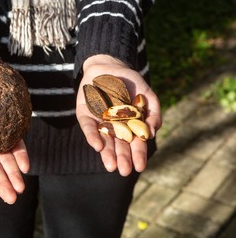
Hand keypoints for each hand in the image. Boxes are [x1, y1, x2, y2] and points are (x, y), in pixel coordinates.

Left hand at [76, 55, 161, 175]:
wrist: (108, 66)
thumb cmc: (130, 82)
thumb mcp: (147, 95)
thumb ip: (153, 112)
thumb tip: (152, 133)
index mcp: (130, 126)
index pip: (135, 144)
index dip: (138, 155)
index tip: (140, 167)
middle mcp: (114, 127)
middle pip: (119, 146)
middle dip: (122, 158)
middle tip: (124, 171)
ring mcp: (99, 122)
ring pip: (104, 141)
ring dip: (107, 153)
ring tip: (111, 166)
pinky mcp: (84, 116)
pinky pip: (89, 128)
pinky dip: (93, 137)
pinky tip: (98, 146)